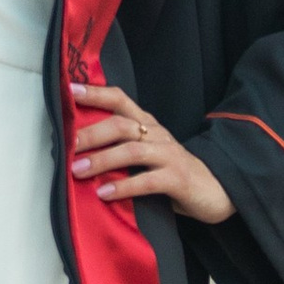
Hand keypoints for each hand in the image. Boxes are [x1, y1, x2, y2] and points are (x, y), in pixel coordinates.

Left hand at [69, 82, 235, 225]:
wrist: (217, 190)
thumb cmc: (172, 172)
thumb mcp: (146, 155)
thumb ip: (119, 149)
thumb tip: (76, 151)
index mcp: (147, 125)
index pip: (120, 100)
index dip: (96, 93)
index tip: (70, 90)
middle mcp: (157, 135)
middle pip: (121, 125)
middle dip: (91, 133)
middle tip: (66, 144)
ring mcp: (169, 155)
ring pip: (131, 151)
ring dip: (102, 160)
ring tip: (78, 170)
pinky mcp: (178, 179)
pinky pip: (148, 181)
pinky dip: (124, 186)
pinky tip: (105, 193)